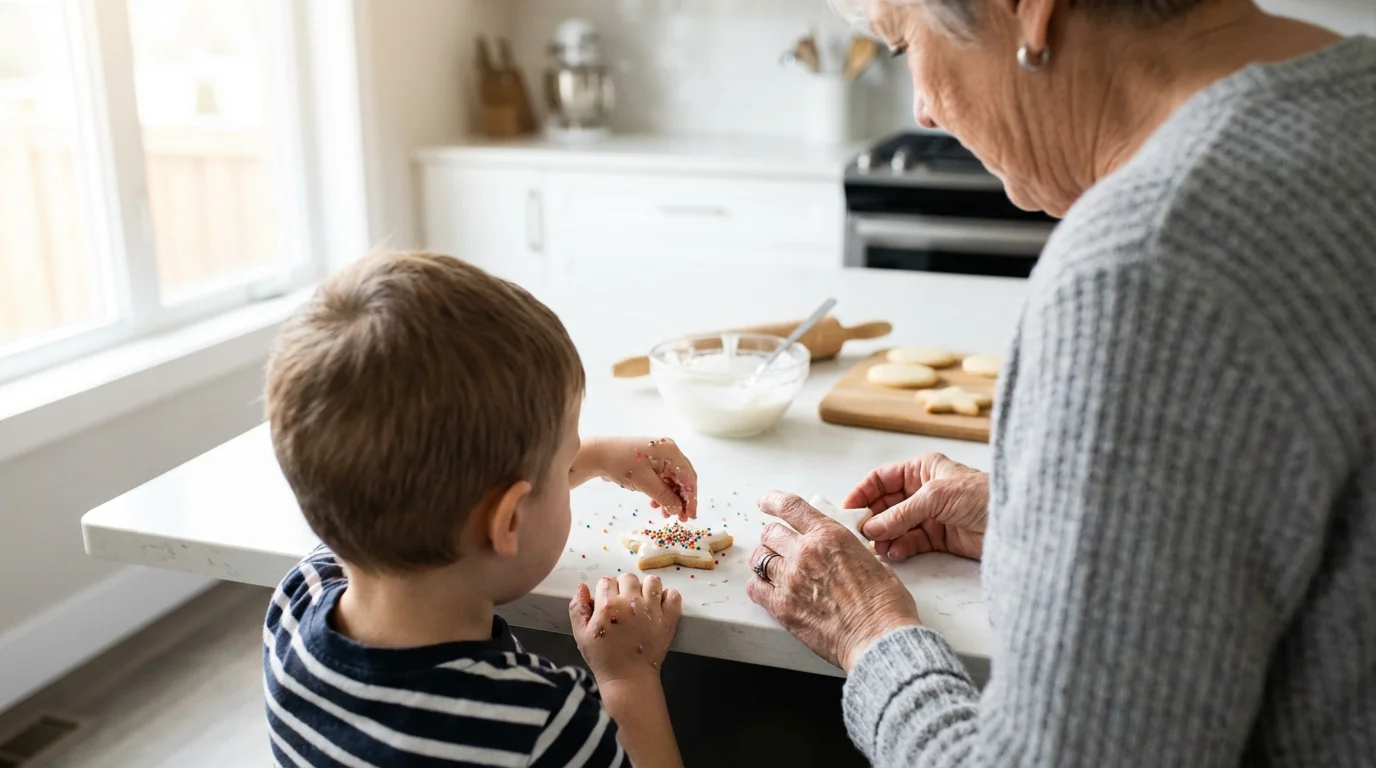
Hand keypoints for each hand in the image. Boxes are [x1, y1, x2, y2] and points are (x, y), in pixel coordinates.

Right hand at [569, 573, 681, 683]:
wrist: (628, 679)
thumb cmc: (603, 658)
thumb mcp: (581, 635)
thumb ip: (578, 608)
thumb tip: (581, 586)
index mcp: (608, 606)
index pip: (606, 581)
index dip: (605, 590)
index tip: (607, 602)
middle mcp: (631, 603)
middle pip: (628, 577)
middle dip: (624, 587)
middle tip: (624, 603)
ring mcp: (652, 610)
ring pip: (652, 581)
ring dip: (646, 588)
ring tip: (642, 602)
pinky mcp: (668, 619)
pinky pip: (673, 595)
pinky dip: (668, 597)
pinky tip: (659, 606)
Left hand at [585, 437, 697, 519]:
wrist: (598, 455)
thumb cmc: (621, 464)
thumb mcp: (644, 482)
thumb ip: (664, 496)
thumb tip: (678, 510)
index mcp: (671, 451)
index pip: (688, 477)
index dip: (691, 498)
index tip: (690, 516)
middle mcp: (669, 452)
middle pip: (683, 479)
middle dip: (683, 500)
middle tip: (681, 518)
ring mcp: (660, 458)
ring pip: (673, 482)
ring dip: (672, 498)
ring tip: (665, 514)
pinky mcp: (652, 464)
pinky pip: (663, 481)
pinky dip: (662, 494)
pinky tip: (656, 505)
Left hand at [746, 492, 920, 672]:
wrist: (879, 639)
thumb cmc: (885, 606)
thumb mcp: (873, 563)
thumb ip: (851, 553)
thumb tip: (847, 556)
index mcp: (830, 536)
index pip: (791, 507)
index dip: (773, 500)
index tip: (765, 502)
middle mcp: (805, 552)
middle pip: (770, 533)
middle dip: (773, 538)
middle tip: (778, 546)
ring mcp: (790, 579)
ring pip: (759, 559)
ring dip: (765, 562)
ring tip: (773, 569)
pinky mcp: (782, 607)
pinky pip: (755, 588)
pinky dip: (758, 586)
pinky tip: (767, 590)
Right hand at [845, 452, 987, 560]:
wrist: (1014, 523)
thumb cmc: (981, 496)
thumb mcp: (935, 497)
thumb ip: (900, 513)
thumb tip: (871, 528)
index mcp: (920, 469)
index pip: (880, 479)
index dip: (862, 493)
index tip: (846, 510)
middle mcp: (922, 491)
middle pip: (885, 505)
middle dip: (871, 519)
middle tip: (858, 535)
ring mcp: (929, 515)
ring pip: (895, 526)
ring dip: (884, 537)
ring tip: (877, 548)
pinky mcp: (938, 538)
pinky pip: (910, 542)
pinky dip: (899, 548)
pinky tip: (893, 554)